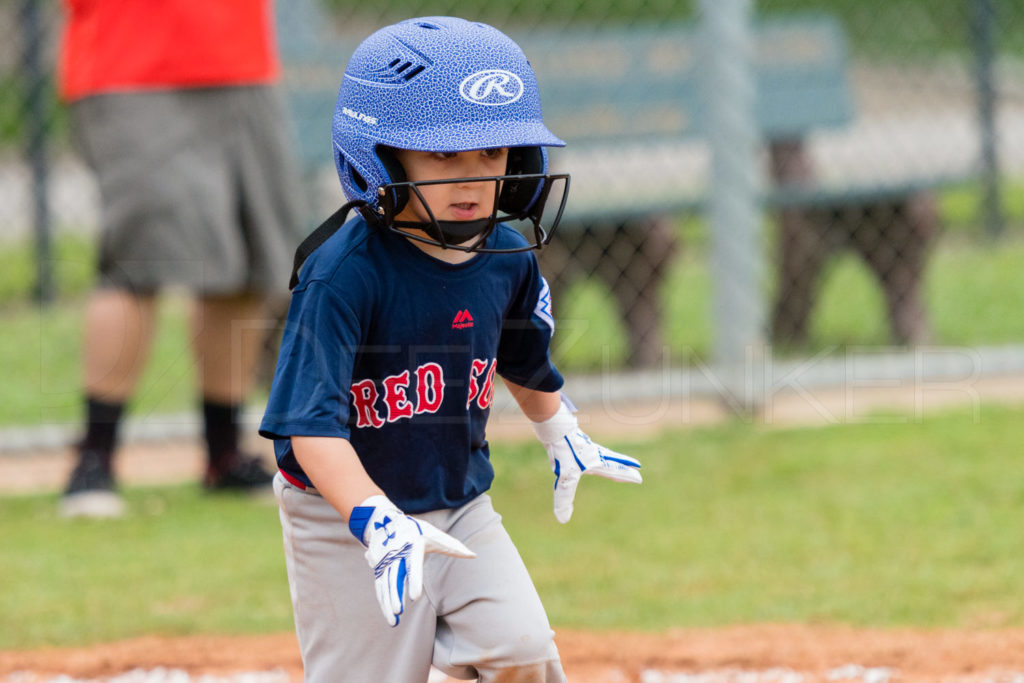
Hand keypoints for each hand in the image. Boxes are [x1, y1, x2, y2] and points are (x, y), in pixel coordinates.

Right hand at [348, 495, 474, 625]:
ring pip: (385, 585)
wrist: (386, 521)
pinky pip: (380, 587)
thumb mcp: (433, 534)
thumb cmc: (416, 530)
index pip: (412, 565)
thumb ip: (452, 546)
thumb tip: (473, 555)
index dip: (413, 580)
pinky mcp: (379, 569)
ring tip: (394, 621)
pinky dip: (383, 602)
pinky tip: (390, 616)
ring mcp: (385, 562)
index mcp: (411, 545)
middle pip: (394, 577)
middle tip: (399, 612)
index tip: (415, 597)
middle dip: (395, 595)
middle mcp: (396, 554)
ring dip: (388, 603)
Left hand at [531, 398, 641, 522]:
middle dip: (623, 464)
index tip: (639, 478)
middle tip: (635, 465)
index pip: (615, 471)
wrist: (554, 425)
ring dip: (609, 457)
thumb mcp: (564, 478)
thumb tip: (563, 519)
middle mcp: (593, 452)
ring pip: (600, 452)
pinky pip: (586, 447)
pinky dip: (591, 451)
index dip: (626, 476)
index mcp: (596, 461)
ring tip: (610, 459)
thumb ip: (564, 498)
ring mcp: (583, 445)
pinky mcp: (573, 439)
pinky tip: (583, 450)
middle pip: (612, 459)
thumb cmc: (563, 449)